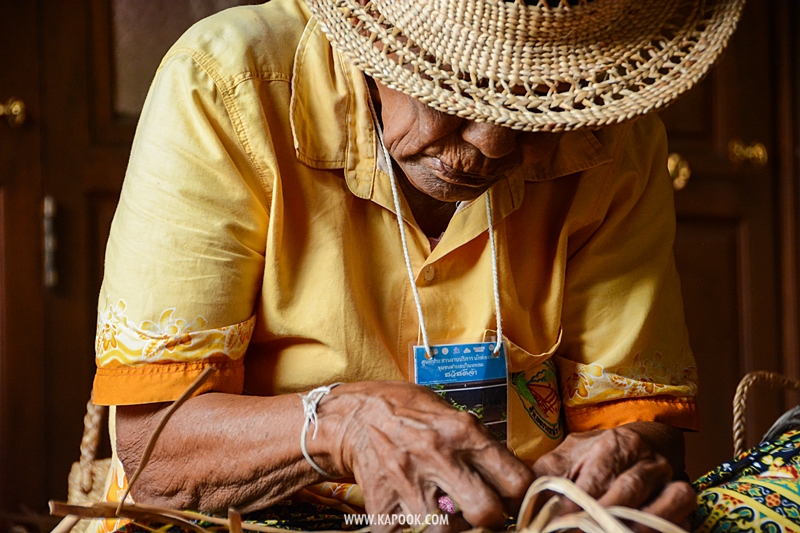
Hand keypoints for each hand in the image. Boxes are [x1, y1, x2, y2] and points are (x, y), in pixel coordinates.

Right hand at [319, 381, 534, 531]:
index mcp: (462, 432)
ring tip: (448, 516)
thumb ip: (478, 443)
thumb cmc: (407, 411)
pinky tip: (414, 516)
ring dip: (453, 529)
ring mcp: (408, 483)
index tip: (512, 499)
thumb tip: (511, 476)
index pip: (514, 479)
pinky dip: (411, 531)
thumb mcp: (449, 412)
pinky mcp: (383, 504)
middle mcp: (438, 457)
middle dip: (490, 518)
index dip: (519, 496)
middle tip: (482, 512)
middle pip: (487, 512)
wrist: (352, 415)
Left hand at [532, 423, 695, 530]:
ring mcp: (669, 477)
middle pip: (630, 489)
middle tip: (584, 530)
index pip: (597, 476)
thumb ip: (548, 478)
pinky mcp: (683, 495)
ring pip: (665, 500)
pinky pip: (684, 512)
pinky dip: (666, 524)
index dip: (579, 502)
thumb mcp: (566, 458)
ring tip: (616, 532)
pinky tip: (643, 532)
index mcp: (615, 443)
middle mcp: (646, 458)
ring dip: (641, 522)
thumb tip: (529, 505)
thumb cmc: (595, 455)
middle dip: (605, 514)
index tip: (561, 521)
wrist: (638, 443)